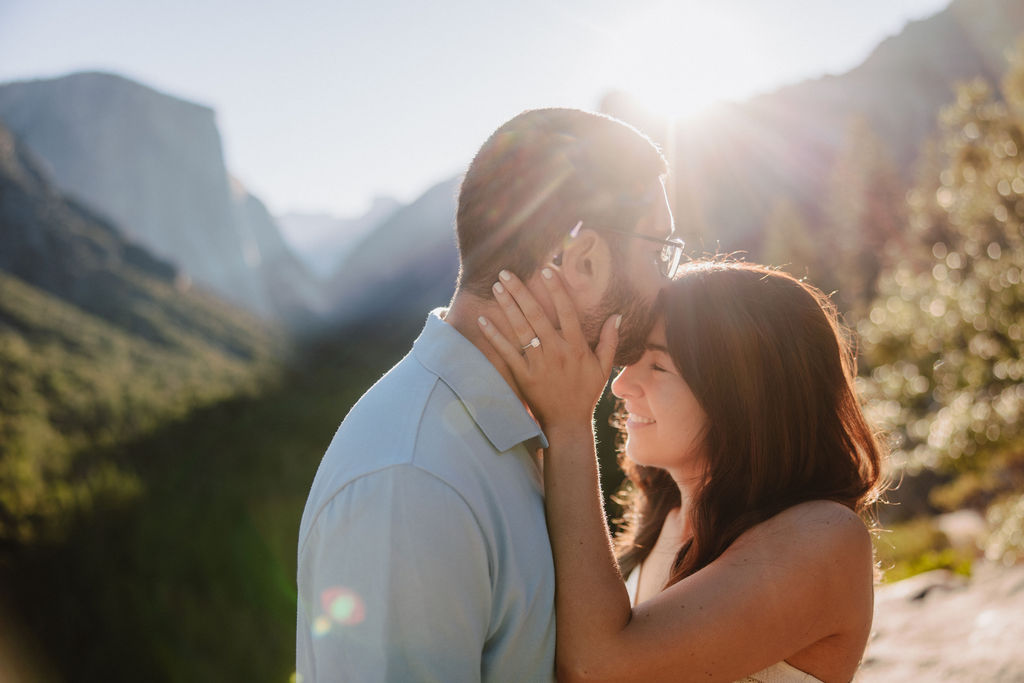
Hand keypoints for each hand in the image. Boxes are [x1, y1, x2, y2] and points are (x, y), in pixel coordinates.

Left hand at [477, 268, 619, 430]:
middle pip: (537, 315)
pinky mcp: (523, 374)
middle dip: (521, 291)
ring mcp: (538, 362)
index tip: (546, 270)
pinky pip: (506, 351)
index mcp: (576, 347)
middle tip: (507, 272)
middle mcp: (556, 351)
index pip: (566, 311)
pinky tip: (483, 320)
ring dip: (508, 306)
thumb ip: (609, 340)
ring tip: (497, 287)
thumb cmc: (585, 393)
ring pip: (521, 329)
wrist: (567, 422)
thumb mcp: (603, 368)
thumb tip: (617, 316)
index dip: (556, 289)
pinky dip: (494, 336)